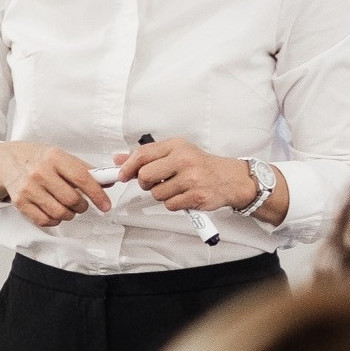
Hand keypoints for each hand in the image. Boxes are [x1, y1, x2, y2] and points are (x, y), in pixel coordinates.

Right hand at [0, 143, 113, 229]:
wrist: (5, 162)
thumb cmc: (37, 159)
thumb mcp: (60, 156)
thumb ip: (84, 169)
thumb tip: (107, 182)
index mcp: (54, 157)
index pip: (82, 178)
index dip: (97, 194)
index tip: (106, 205)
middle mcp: (40, 172)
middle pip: (72, 200)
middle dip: (82, 206)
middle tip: (81, 204)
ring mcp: (29, 188)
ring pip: (60, 213)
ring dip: (70, 214)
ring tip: (68, 208)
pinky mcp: (20, 202)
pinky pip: (45, 220)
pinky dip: (55, 220)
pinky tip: (54, 212)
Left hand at [113, 141, 286, 219]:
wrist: (230, 178)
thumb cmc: (200, 165)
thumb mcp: (176, 152)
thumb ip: (148, 155)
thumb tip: (119, 160)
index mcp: (176, 145)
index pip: (143, 154)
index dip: (128, 166)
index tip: (122, 174)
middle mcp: (184, 159)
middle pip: (145, 176)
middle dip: (145, 183)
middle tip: (154, 183)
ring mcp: (191, 178)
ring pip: (157, 194)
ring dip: (162, 195)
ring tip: (175, 188)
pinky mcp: (196, 196)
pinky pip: (170, 205)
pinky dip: (174, 204)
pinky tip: (184, 196)